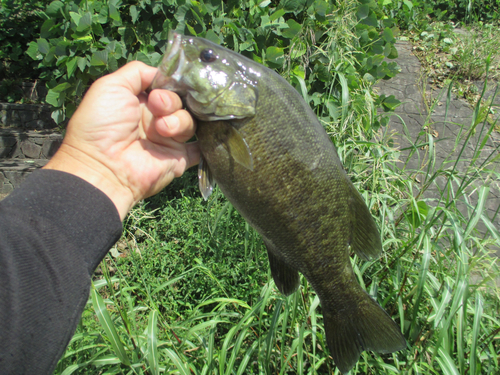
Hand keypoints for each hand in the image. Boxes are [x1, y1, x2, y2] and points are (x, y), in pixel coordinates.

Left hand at [44, 61, 199, 219]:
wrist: (103, 167)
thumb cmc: (101, 125)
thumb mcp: (111, 86)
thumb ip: (137, 72)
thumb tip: (162, 73)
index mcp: (140, 102)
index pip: (165, 87)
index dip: (168, 84)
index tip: (161, 87)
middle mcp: (155, 120)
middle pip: (180, 102)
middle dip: (170, 101)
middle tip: (158, 107)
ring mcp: (168, 140)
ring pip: (189, 121)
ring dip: (178, 120)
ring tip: (162, 128)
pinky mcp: (178, 159)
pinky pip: (200, 149)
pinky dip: (206, 143)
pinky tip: (206, 136)